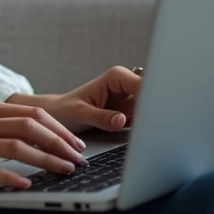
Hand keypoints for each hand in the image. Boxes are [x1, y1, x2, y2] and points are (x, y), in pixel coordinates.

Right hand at [0, 99, 87, 189]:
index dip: (59, 128)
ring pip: (15, 145)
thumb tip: (37, 139)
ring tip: (63, 170)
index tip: (77, 143)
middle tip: (78, 158)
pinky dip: (10, 175)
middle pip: (29, 125)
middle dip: (59, 142)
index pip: (32, 112)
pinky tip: (24, 185)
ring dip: (44, 158)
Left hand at [8, 66, 142, 132]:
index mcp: (116, 77)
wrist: (58, 117)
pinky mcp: (130, 115)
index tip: (154, 114)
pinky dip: (145, 129)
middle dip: (155, 109)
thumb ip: (101, 117)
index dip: (151, 98)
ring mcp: (130, 101)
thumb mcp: (80, 114)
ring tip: (150, 133)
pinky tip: (145, 136)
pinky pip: (144, 121)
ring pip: (151, 109)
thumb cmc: (65, 110)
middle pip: (151, 96)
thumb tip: (121, 120)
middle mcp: (126, 86)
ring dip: (151, 121)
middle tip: (155, 126)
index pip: (143, 85)